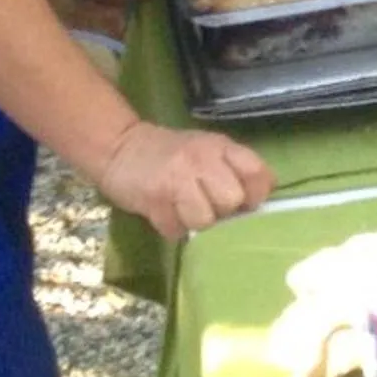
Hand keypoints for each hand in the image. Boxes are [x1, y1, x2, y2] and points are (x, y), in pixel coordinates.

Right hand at [94, 122, 272, 241]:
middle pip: (232, 200)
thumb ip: (231, 169)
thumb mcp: (206, 150)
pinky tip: (164, 212)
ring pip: (205, 220)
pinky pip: (176, 230)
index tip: (245, 203)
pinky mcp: (154, 200)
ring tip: (182, 209)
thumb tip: (256, 203)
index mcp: (220, 147)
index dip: (256, 194)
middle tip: (207, 205)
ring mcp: (177, 179)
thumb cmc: (171, 154)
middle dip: (222, 210)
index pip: (257, 173)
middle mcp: (202, 159)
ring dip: (194, 222)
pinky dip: (172, 228)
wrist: (120, 146)